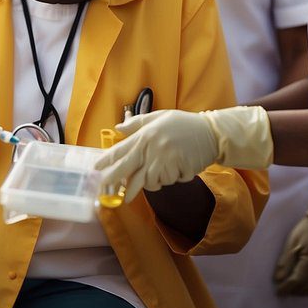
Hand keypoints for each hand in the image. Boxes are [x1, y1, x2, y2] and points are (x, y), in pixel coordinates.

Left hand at [95, 106, 272, 197]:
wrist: (211, 133)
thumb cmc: (183, 124)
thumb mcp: (159, 117)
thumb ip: (138, 123)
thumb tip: (118, 128)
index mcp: (146, 134)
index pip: (122, 149)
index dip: (108, 159)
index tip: (96, 168)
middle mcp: (152, 148)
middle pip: (128, 168)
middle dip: (115, 181)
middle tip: (105, 190)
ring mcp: (165, 160)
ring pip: (148, 181)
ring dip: (151, 181)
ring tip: (162, 170)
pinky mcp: (177, 170)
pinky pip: (166, 182)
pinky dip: (169, 178)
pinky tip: (177, 168)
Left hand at [274, 171, 307, 295]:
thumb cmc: (307, 229)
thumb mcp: (292, 241)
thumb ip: (285, 261)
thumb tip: (278, 279)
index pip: (298, 280)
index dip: (287, 287)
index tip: (278, 292)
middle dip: (295, 292)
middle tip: (284, 291)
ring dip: (303, 291)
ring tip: (292, 288)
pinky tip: (303, 284)